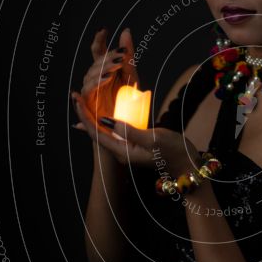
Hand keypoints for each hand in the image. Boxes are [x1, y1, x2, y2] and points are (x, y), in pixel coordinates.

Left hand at [72, 91, 201, 175]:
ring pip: (104, 131)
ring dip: (93, 116)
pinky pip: (114, 131)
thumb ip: (129, 130)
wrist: (187, 164)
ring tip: (83, 102)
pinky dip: (105, 119)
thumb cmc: (173, 152)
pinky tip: (100, 114)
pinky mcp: (133, 144)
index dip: (85, 116)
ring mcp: (127, 149)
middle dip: (85, 114)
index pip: (97, 132)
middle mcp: (121, 151)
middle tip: (75, 96)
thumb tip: (107, 120)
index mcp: (123, 152)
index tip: (76, 100)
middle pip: (97, 132)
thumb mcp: (153, 139)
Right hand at [75, 27, 137, 128]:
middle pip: (96, 63)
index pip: (98, 51)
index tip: (104, 29)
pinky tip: (105, 78)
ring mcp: (92, 91)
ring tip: (114, 70)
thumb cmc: (129, 103)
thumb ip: (128, 56)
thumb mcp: (132, 76)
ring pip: (90, 76)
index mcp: (106, 70)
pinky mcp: (90, 105)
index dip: (99, 40)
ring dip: (102, 71)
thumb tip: (126, 31)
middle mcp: (96, 79)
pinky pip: (87, 93)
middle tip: (121, 56)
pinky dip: (94, 84)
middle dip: (107, 58)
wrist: (128, 128)